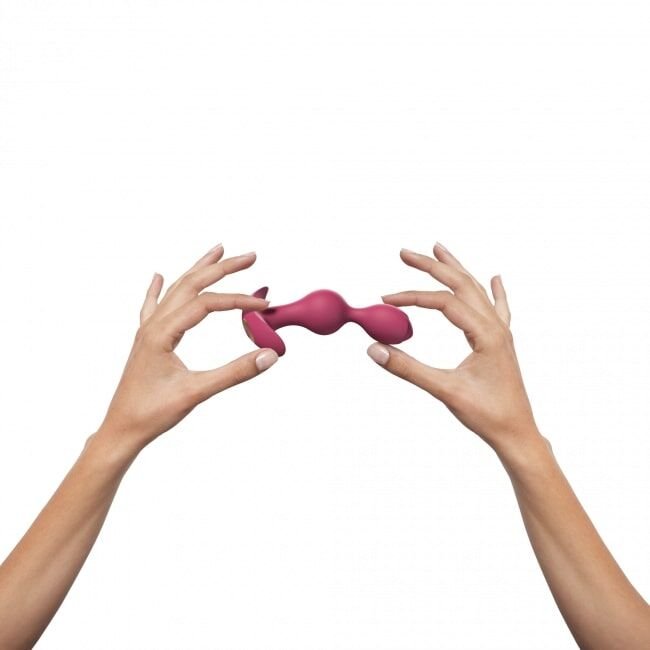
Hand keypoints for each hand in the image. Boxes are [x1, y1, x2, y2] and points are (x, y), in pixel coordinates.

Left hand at [97, 243, 277, 455]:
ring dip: (199, 269)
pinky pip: (153, 306)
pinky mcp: (147, 340)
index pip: (206, 304)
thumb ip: (235, 372)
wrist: (121, 429)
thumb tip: (269, 356)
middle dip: (222, 267)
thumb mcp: (197, 392)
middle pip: (191, 284)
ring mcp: (148, 331)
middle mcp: (153, 325)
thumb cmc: (152, 413)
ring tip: (217, 251)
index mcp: (161, 332)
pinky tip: (157, 277)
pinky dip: (159, 288)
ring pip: (176, 289)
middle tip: (249, 257)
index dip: (238, 301)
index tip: (263, 305)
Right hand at [367, 243, 541, 458]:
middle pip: (461, 284)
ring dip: (455, 269)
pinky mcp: (501, 343)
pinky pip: (498, 308)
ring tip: (439, 249)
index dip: (412, 298)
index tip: (386, 300)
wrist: (517, 433)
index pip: (444, 303)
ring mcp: (500, 333)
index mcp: (487, 333)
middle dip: (432, 266)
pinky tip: (496, 279)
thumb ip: (408, 368)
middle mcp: (495, 326)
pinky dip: (493, 291)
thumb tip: (375, 349)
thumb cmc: (487, 414)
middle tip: (405, 253)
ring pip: (476, 290)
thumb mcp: (444, 391)